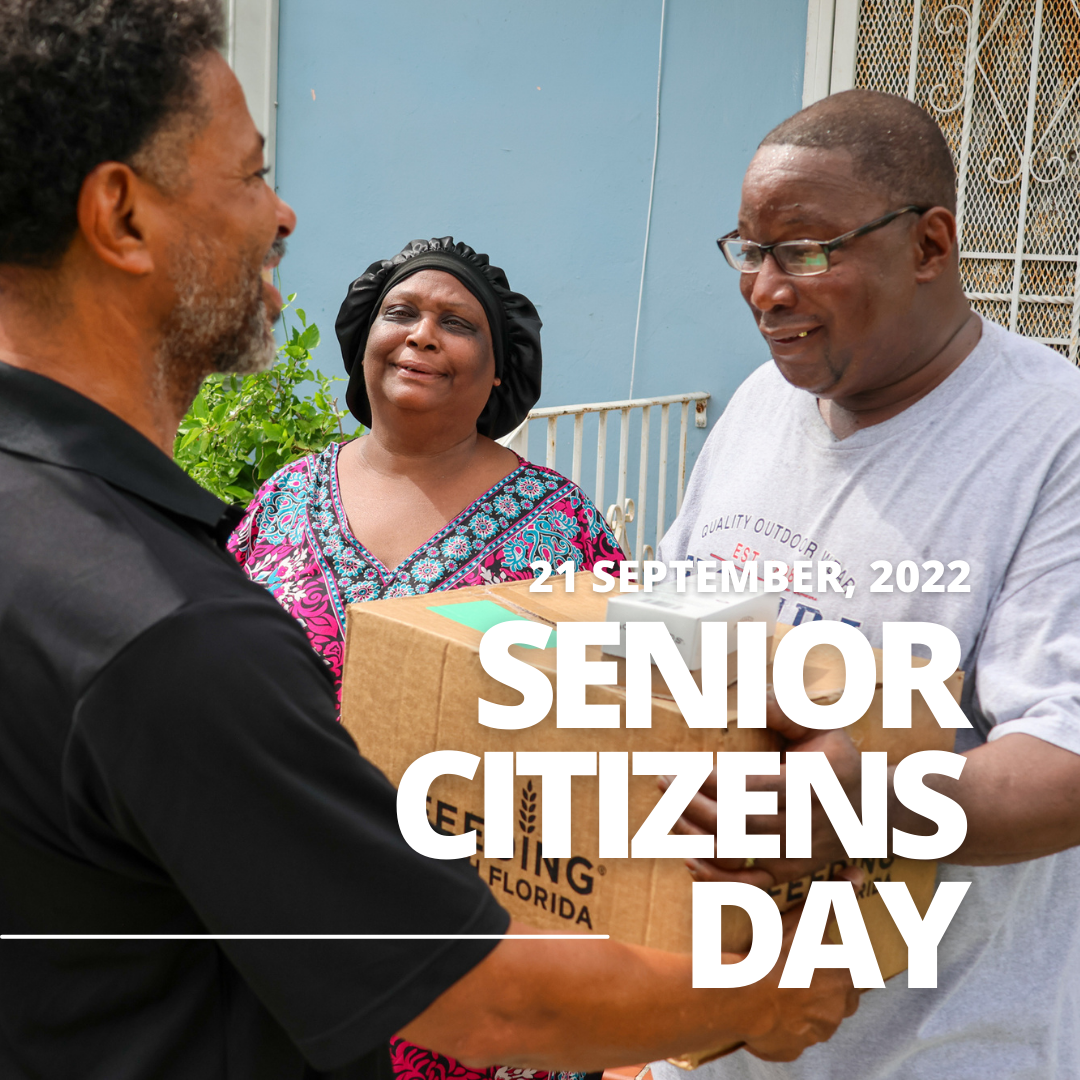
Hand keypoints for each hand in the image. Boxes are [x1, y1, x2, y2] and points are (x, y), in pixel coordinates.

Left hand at [667, 689, 862, 886]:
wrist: (875, 811)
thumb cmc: (838, 760)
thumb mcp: (822, 725)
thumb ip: (786, 710)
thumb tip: (750, 696)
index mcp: (811, 786)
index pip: (749, 788)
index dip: (707, 781)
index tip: (677, 766)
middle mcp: (803, 826)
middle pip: (733, 822)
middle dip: (689, 803)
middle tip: (662, 781)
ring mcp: (795, 855)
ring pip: (734, 854)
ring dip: (693, 834)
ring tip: (668, 809)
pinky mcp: (788, 874)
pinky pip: (747, 885)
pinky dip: (714, 879)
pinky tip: (688, 856)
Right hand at [738, 905, 861, 1060]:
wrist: (746, 994)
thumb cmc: (779, 955)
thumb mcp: (808, 919)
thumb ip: (834, 898)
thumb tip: (857, 874)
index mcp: (845, 980)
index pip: (857, 977)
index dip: (842, 968)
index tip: (824, 962)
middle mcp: (836, 1012)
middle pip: (840, 1003)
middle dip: (826, 991)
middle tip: (800, 973)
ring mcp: (814, 1034)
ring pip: (817, 1022)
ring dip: (805, 1010)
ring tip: (780, 989)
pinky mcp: (791, 1049)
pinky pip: (792, 1040)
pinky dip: (784, 1029)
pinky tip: (768, 1010)